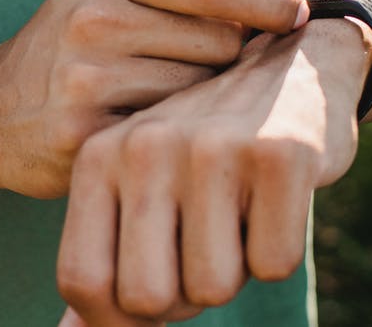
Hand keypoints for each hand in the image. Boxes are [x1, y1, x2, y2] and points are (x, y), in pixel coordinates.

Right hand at [0, 0, 307, 198]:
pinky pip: (171, 137)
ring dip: (205, 106)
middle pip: (219, 43)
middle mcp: (93, 18)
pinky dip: (177, 139)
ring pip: (202, 94)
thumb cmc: (66, 51)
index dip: (268, 2)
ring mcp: (86, 79)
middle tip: (206, 76)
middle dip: (229, 62)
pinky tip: (156, 137)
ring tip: (172, 107)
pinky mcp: (85, 135)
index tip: (301, 16)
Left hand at [55, 18, 371, 324]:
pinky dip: (279, 250)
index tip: (150, 298)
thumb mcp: (138, 191)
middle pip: (148, 297)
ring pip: (215, 288)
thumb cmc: (201, 153)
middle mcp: (145, 146)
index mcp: (98, 157)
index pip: (82, 281)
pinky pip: (275, 266)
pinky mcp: (281, 154)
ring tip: (236, 213)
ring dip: (234, 270)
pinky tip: (274, 198)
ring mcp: (212, 147)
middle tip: (202, 250)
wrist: (289, 70)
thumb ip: (104, 260)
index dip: (115, 318)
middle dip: (182, 299)